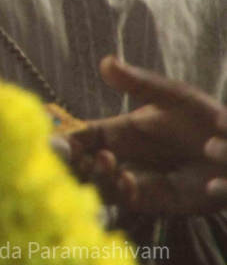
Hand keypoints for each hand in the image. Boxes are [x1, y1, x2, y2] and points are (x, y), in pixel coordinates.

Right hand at [66, 56, 226, 214]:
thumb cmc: (207, 119)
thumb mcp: (172, 96)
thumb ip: (137, 82)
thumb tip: (106, 62)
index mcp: (117, 133)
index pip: (78, 139)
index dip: (63, 142)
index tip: (57, 141)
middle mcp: (121, 159)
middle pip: (80, 168)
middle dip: (72, 165)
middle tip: (80, 156)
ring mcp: (136, 182)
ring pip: (99, 187)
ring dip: (96, 179)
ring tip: (107, 164)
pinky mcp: (156, 201)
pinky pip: (128, 202)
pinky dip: (120, 193)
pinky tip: (126, 180)